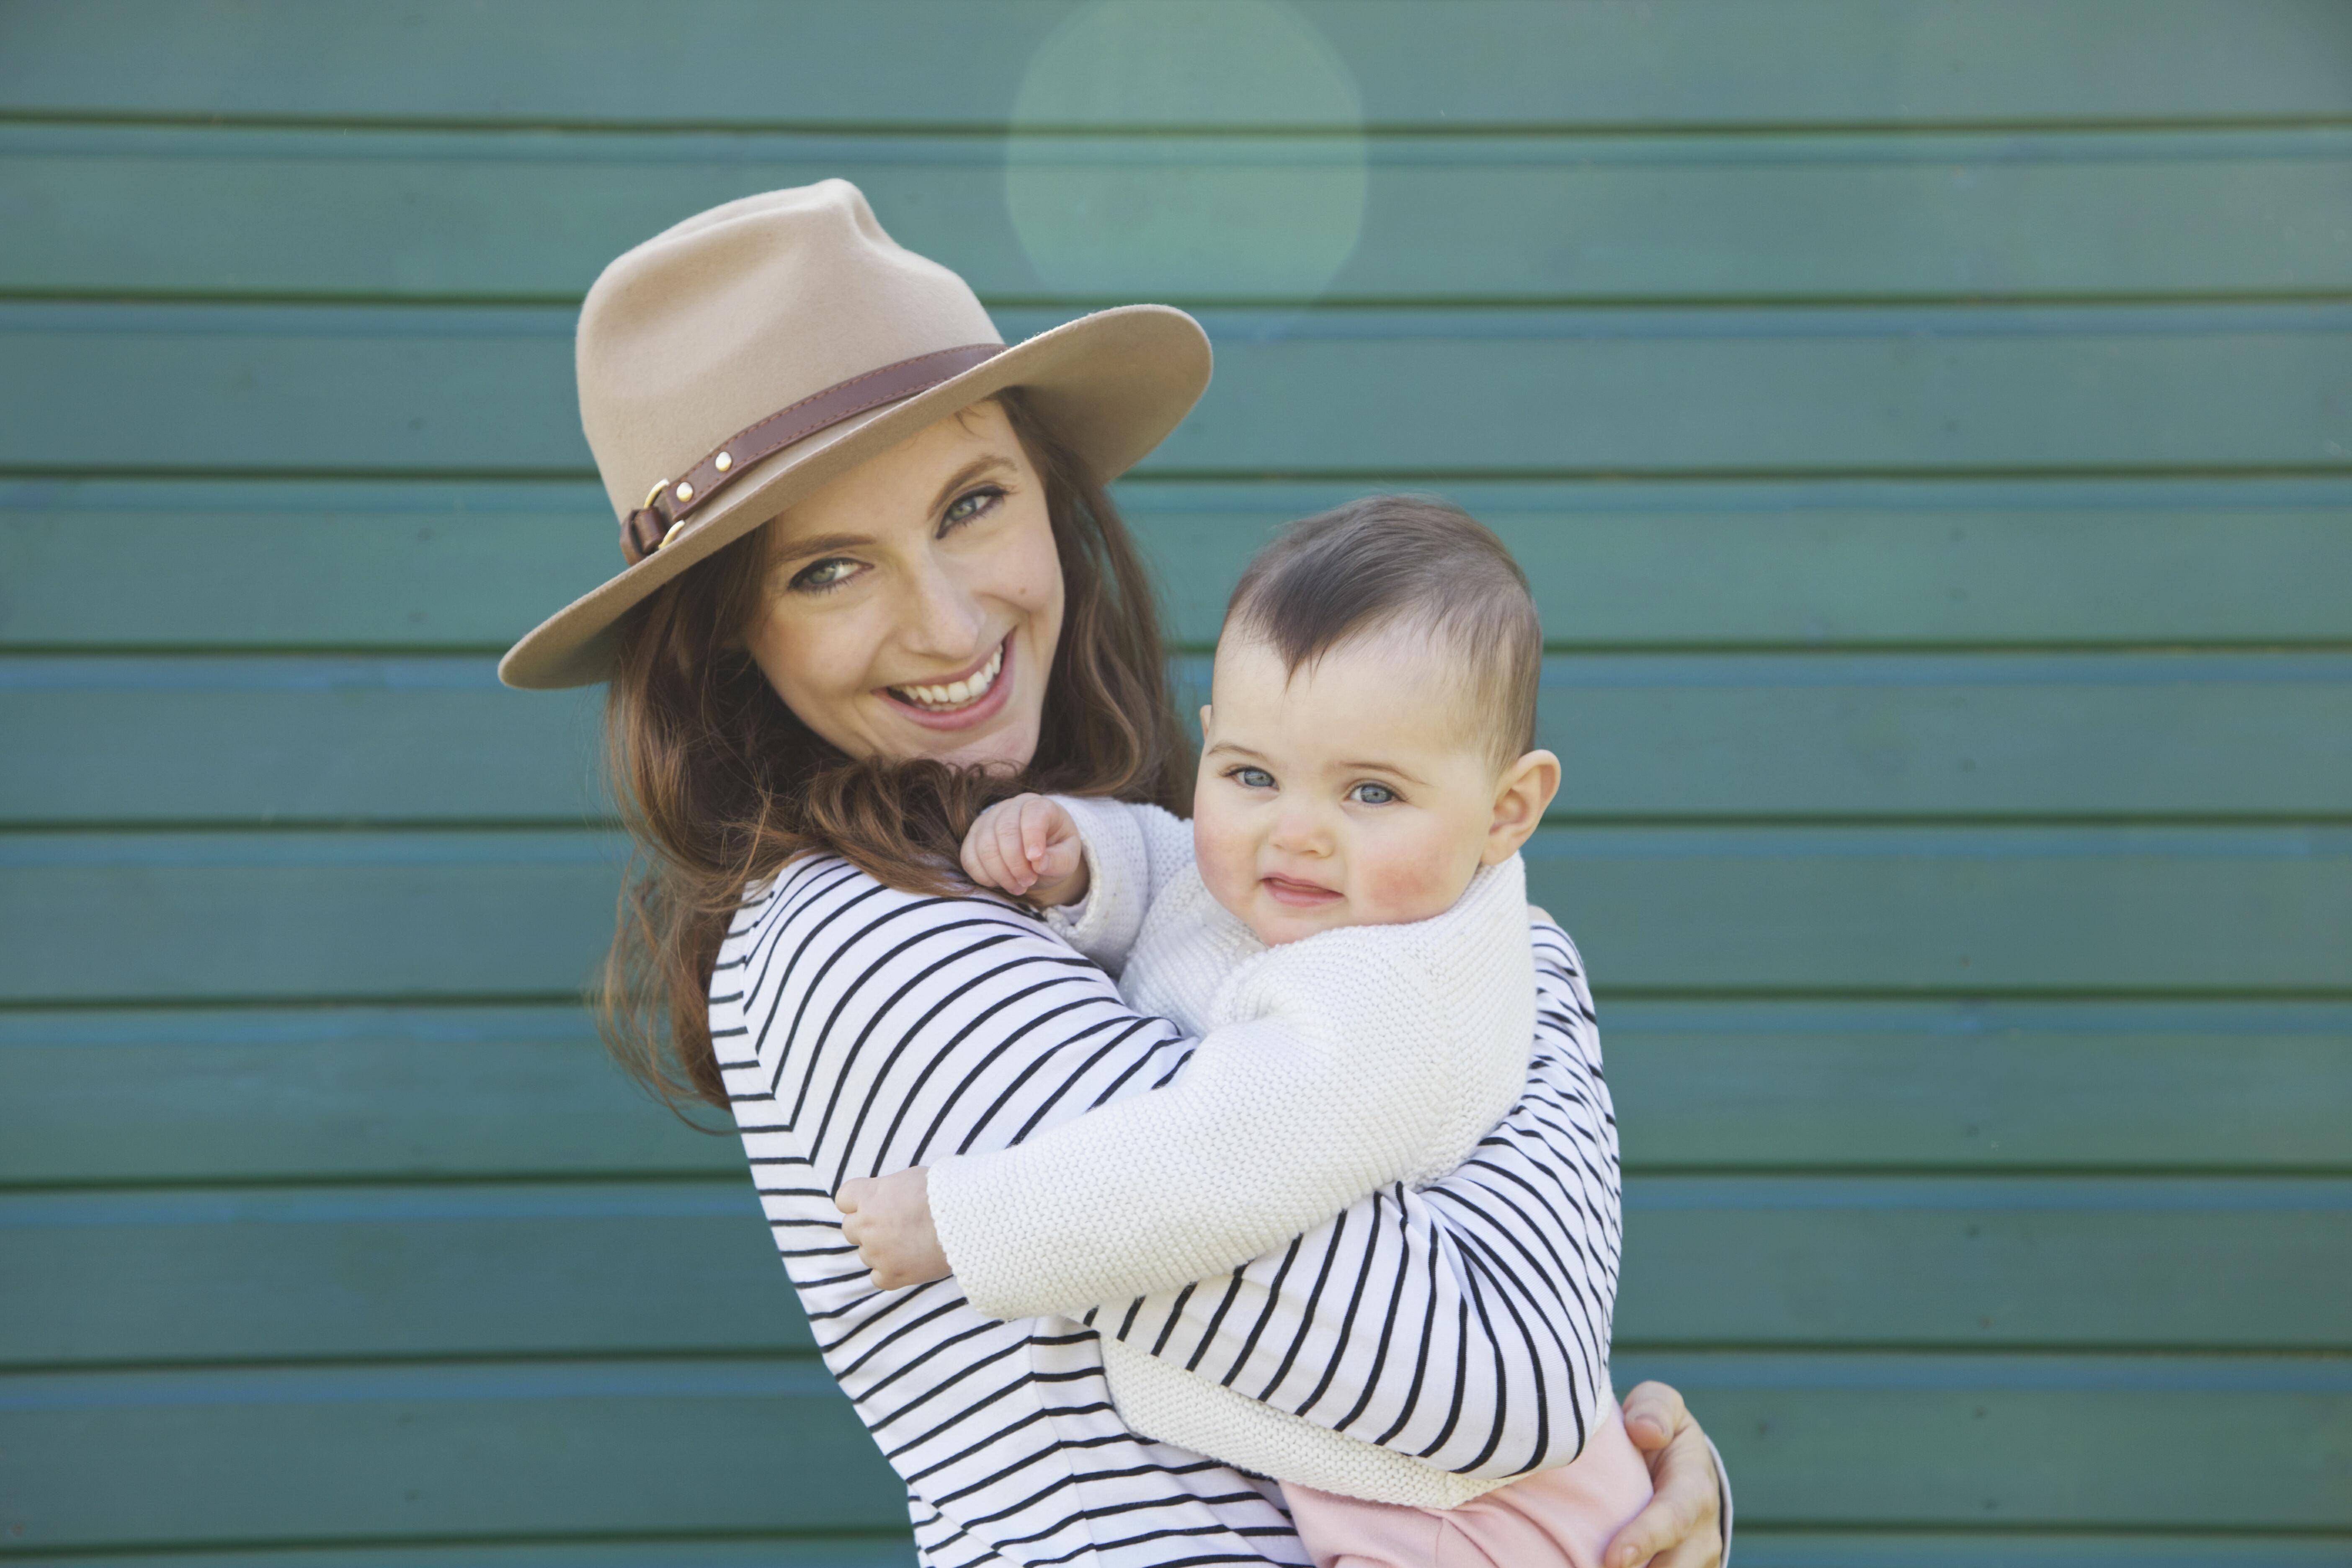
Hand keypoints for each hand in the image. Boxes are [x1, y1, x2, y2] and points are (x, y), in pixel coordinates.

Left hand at [835, 1166, 950, 1290]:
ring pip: (865, 1254)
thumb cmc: (946, 1193)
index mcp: (870, 1196)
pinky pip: (877, 1277)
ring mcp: (877, 1253)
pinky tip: (909, 1262)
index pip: (844, 1199)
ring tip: (909, 1242)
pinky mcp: (892, 1276)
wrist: (968, 1221)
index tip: (874, 1203)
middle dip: (867, 1226)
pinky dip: (889, 1272)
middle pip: (850, 1228)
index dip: (858, 1201)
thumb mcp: (912, 1177)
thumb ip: (889, 1189)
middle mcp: (867, 1225)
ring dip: (880, 1249)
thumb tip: (886, 1195)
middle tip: (894, 1224)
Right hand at [960, 793, 1086, 903]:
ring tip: (1018, 887)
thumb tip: (1039, 863)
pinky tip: (1000, 882)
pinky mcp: (973, 837)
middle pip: (1005, 831)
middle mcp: (1011, 807)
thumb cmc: (1056, 852)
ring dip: (1000, 873)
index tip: (1036, 860)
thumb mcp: (1068, 858)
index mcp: (1040, 806)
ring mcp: (988, 820)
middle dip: (1016, 863)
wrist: (1037, 854)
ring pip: (985, 846)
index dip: (1033, 837)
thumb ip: (1059, 860)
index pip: (1033, 814)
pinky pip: (969, 857)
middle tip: (1028, 882)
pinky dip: (983, 876)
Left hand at [1603, 1381, 1724, 1567]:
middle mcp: (1701, 1532)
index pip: (1673, 1519)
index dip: (1645, 1539)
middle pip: (1675, 1567)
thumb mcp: (1658, 1404)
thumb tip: (1645, 1431)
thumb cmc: (1657, 1430)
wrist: (1677, 1463)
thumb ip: (1654, 1409)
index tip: (1613, 1558)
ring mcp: (1697, 1560)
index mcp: (1694, 1487)